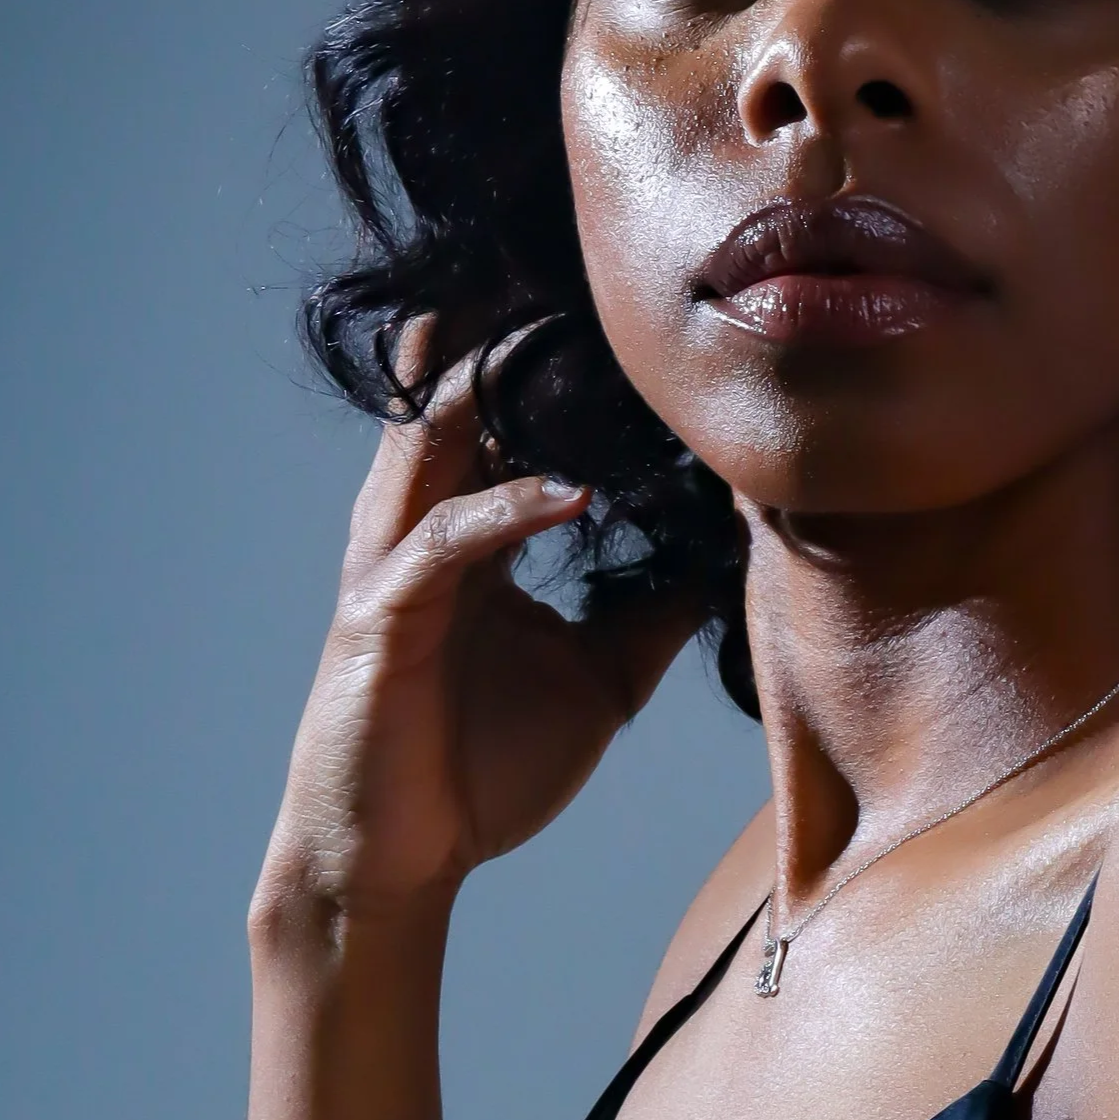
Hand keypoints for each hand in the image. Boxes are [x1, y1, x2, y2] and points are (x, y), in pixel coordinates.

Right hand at [257, 329, 704, 936]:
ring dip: (499, 382)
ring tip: (566, 326)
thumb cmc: (480, 770)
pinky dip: (509, 510)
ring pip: (436, 439)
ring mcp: (395, 566)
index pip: (507, 413)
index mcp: (468, 528)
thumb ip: (654, 614)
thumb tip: (735, 561)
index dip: (554, 353)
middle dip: (509, 321)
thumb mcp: (600, 681)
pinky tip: (573, 495)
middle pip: (458, 391)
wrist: (398, 862)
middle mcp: (422, 526)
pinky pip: (447, 543)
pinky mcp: (383, 620)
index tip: (633, 301)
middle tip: (584, 257)